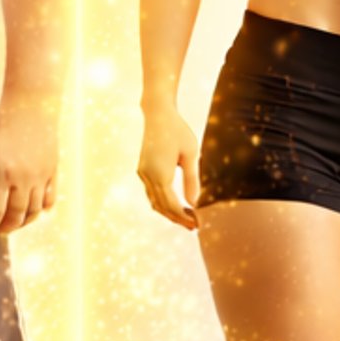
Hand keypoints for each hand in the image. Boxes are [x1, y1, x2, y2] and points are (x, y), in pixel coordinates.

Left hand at [0, 99, 58, 234]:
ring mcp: (41, 176)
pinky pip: (49, 199)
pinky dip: (41, 210)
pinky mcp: (53, 172)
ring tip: (14, 222)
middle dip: (5, 227)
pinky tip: (33, 211)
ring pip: (34, 211)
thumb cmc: (3, 128)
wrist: (31, 108)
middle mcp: (24, 178)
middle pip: (16, 215)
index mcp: (3, 173)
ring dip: (23, 222)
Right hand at [137, 103, 200, 229]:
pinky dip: (163, 202)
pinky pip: (152, 192)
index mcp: (160, 174)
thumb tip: (194, 203)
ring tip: (186, 218)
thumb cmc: (178, 131)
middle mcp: (148, 176)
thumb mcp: (190, 154)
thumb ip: (192, 180)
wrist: (158, 114)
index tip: (197, 223)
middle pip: (162, 207)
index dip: (184, 217)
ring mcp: (143, 173)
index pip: (172, 205)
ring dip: (169, 212)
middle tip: (193, 226)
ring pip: (154, 201)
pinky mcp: (143, 169)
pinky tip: (176, 204)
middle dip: (177, 218)